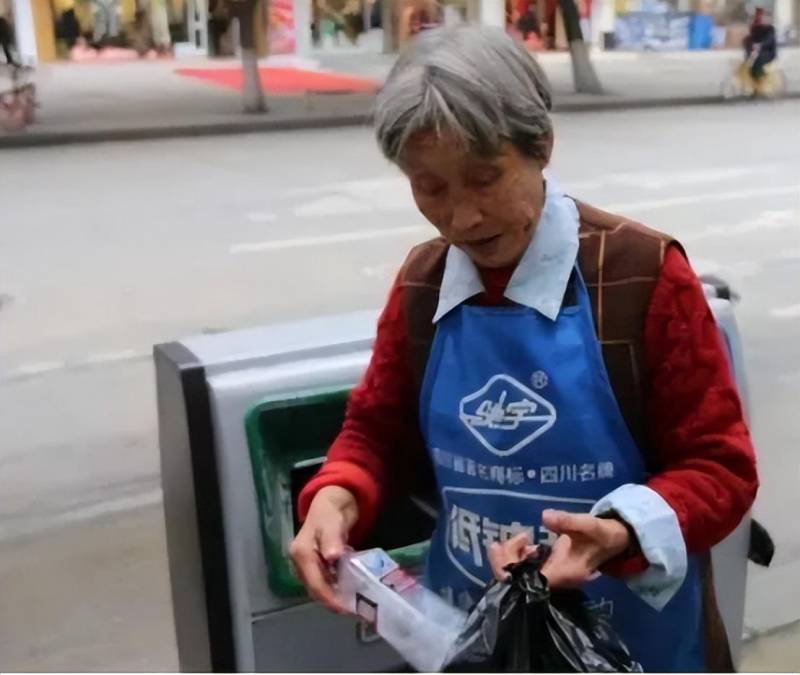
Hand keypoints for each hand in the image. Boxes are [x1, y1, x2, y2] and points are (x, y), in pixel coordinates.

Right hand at [288, 485, 358, 612]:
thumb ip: (332, 539)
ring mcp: (306, 563)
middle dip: (332, 600)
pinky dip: (335, 586)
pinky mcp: (314, 563)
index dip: (329, 598)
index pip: (314, 583)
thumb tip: (331, 557)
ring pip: (319, 586)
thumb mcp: (332, 523)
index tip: (346, 608)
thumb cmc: (330, 511)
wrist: (330, 501)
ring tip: (353, 603)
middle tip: (353, 609)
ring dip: (334, 595)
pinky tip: (348, 589)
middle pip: (315, 588)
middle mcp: (299, 562)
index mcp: (301, 554)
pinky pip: (323, 580)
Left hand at [487, 510, 631, 587]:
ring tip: (518, 537)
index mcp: (562, 575)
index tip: (499, 546)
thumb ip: (568, 521)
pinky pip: (525, 568)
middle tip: (500, 541)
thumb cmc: (602, 533)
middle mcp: (554, 581)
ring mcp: (550, 576)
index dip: (507, 567)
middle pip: (517, 581)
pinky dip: (518, 555)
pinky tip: (523, 541)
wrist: (615, 540)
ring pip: (518, 575)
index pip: (526, 582)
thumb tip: (545, 516)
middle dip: (503, 560)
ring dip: (510, 556)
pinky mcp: (549, 569)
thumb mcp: (588, 525)